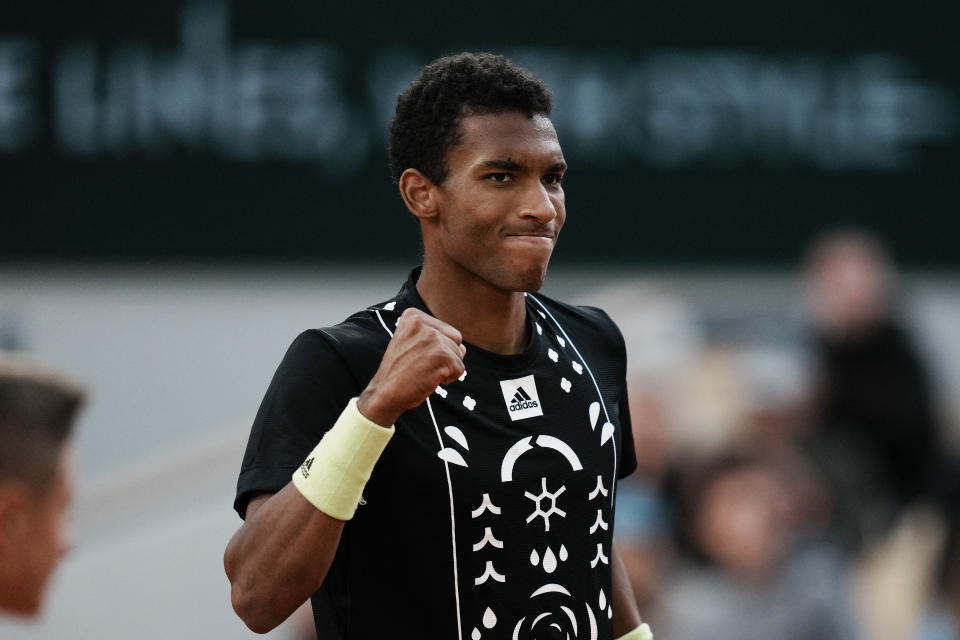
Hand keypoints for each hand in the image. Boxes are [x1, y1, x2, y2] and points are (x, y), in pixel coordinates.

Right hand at [357, 308, 465, 425]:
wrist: (384, 394)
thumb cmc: (399, 372)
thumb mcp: (412, 345)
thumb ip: (438, 339)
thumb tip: (464, 348)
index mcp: (413, 315)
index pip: (445, 330)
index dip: (436, 348)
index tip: (415, 356)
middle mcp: (422, 322)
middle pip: (456, 339)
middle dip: (445, 356)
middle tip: (422, 365)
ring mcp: (432, 338)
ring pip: (459, 354)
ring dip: (446, 368)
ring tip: (423, 372)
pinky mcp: (442, 355)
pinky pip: (460, 369)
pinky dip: (448, 378)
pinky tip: (429, 379)